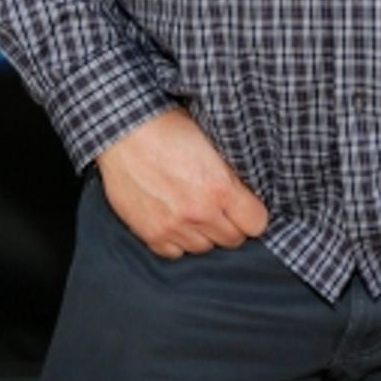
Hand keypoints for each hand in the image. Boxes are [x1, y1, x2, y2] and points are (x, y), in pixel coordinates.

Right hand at [95, 108, 268, 258]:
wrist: (124, 130)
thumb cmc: (168, 127)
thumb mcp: (211, 143)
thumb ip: (230, 174)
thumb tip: (247, 193)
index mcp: (220, 188)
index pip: (257, 223)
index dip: (253, 214)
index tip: (247, 207)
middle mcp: (199, 212)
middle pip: (233, 239)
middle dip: (231, 224)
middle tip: (221, 208)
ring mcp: (173, 227)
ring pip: (204, 248)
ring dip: (204, 233)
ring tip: (195, 210)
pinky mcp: (150, 234)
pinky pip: (174, 253)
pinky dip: (177, 240)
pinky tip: (175, 219)